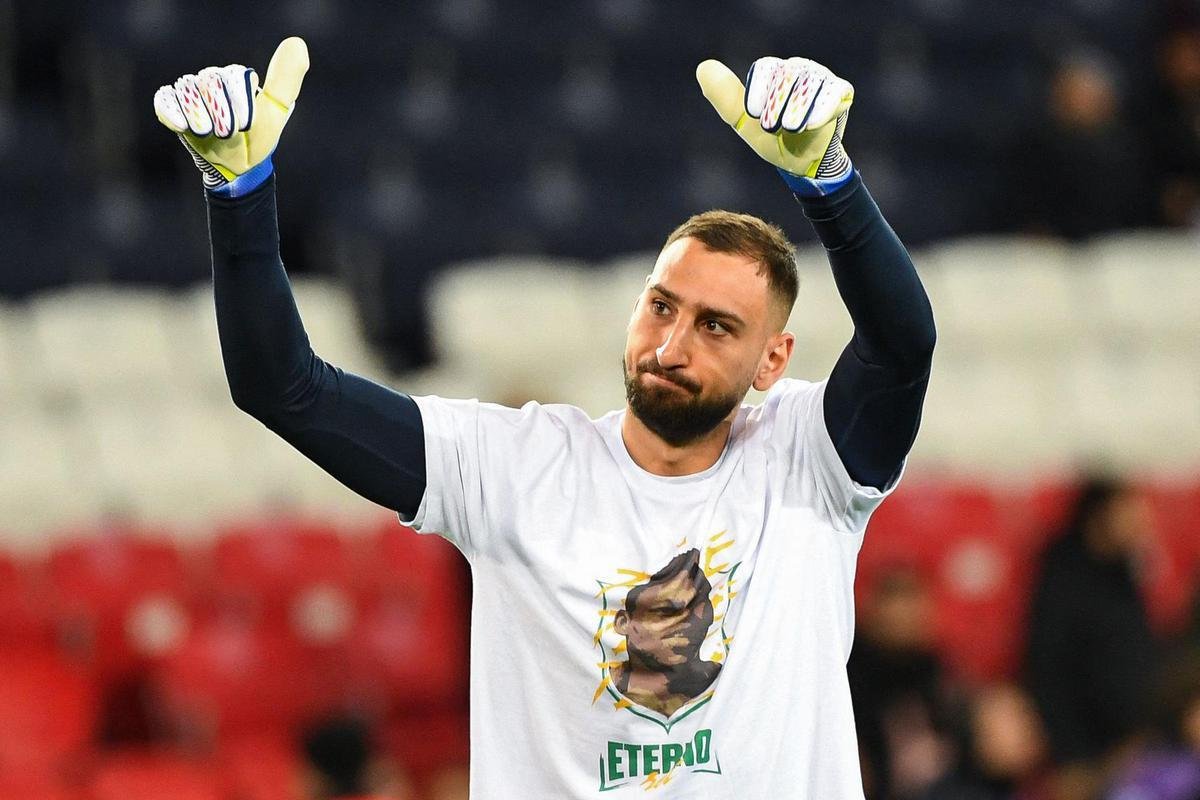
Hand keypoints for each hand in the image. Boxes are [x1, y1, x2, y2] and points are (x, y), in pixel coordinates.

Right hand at [153, 37, 308, 196]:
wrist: (237, 165)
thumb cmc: (258, 138)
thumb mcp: (276, 112)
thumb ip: (285, 80)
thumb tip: (297, 43)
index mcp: (236, 77)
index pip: (234, 76)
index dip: (239, 103)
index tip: (246, 126)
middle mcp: (212, 79)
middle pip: (209, 81)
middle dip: (220, 111)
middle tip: (228, 133)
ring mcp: (191, 93)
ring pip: (187, 90)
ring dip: (199, 116)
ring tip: (209, 133)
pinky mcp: (172, 106)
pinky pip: (164, 100)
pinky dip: (172, 112)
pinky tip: (183, 126)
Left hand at [696, 56, 854, 195]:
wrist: (801, 163)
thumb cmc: (772, 139)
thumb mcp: (744, 121)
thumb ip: (725, 97)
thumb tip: (703, 68)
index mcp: (774, 72)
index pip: (766, 69)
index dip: (758, 91)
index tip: (753, 114)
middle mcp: (798, 69)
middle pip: (788, 75)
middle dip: (777, 103)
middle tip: (772, 127)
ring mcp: (821, 79)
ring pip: (809, 84)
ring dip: (797, 108)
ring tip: (791, 128)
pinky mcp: (841, 92)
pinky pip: (832, 93)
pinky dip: (820, 109)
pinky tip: (811, 124)